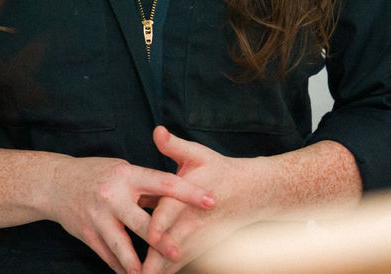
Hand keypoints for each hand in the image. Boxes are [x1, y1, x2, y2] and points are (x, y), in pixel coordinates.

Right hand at [44, 153, 215, 273]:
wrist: (55, 184)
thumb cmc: (99, 174)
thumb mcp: (124, 170)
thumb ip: (149, 186)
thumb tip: (179, 201)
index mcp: (127, 175)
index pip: (164, 183)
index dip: (188, 192)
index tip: (210, 201)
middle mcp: (112, 196)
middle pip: (141, 221)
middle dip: (160, 239)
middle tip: (179, 252)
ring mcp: (98, 217)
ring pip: (120, 244)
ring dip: (136, 262)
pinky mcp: (87, 234)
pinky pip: (107, 254)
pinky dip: (121, 266)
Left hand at [141, 127, 272, 273]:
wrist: (251, 192)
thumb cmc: (219, 170)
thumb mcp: (197, 153)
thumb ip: (174, 145)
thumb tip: (157, 131)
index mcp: (188, 194)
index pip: (173, 210)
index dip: (162, 222)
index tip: (151, 236)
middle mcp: (193, 219)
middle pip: (173, 242)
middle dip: (156, 259)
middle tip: (139, 273)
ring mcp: (198, 236)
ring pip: (178, 258)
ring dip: (162, 270)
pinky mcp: (201, 246)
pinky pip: (183, 263)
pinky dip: (170, 271)